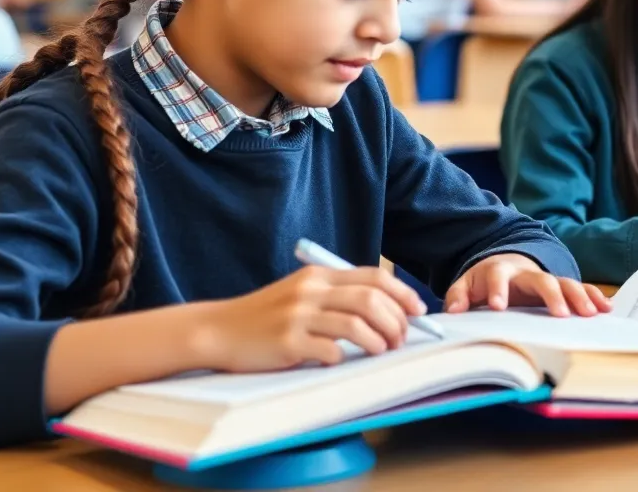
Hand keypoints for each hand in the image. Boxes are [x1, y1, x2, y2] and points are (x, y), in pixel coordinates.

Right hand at [199, 266, 427, 371]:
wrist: (219, 330)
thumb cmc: (265, 316)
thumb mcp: (301, 294)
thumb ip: (335, 296)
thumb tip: (384, 309)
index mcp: (318, 276)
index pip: (373, 277)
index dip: (402, 293)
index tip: (418, 310)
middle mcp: (310, 290)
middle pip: (371, 299)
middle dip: (396, 321)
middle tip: (401, 339)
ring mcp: (298, 315)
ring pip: (356, 324)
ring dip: (378, 340)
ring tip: (382, 350)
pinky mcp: (288, 342)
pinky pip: (330, 351)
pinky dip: (344, 358)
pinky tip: (341, 361)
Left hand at [444, 253, 611, 316]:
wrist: (505, 263)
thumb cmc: (485, 280)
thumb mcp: (466, 285)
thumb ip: (458, 296)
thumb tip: (453, 312)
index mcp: (500, 272)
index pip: (498, 277)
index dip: (498, 290)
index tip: (497, 307)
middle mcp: (526, 273)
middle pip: (541, 279)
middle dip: (552, 296)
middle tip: (561, 315)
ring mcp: (546, 278)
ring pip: (565, 283)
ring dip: (579, 297)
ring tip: (591, 314)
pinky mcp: (560, 286)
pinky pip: (580, 288)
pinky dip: (593, 296)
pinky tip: (606, 308)